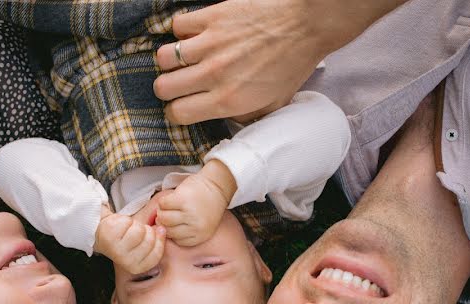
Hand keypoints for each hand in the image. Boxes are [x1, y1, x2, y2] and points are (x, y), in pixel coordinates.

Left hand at [94, 207, 165, 273]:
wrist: (103, 233)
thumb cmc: (126, 238)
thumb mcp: (143, 243)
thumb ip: (156, 239)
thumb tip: (163, 229)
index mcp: (137, 267)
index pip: (157, 253)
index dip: (159, 240)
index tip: (155, 231)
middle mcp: (127, 262)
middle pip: (149, 240)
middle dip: (146, 230)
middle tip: (137, 231)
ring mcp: (117, 251)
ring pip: (139, 230)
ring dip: (135, 225)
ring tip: (128, 229)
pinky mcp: (110, 238)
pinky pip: (128, 223)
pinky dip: (126, 220)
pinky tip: (119, 226)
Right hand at [154, 0, 404, 124]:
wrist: (307, 25)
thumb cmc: (293, 64)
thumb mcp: (274, 104)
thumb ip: (247, 117)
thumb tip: (228, 121)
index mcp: (228, 100)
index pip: (178, 113)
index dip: (177, 112)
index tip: (182, 107)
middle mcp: (214, 74)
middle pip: (163, 87)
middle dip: (168, 89)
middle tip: (180, 84)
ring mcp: (210, 44)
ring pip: (163, 57)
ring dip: (171, 60)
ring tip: (184, 59)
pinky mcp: (212, 17)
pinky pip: (178, 25)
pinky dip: (183, 30)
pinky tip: (195, 34)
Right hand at [155, 161, 235, 246]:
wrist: (216, 186)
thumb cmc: (205, 206)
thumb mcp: (200, 226)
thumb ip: (184, 232)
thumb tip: (157, 231)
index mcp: (201, 236)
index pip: (176, 240)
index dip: (173, 230)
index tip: (177, 222)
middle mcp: (196, 227)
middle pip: (167, 230)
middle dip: (165, 221)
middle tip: (171, 212)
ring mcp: (189, 213)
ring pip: (163, 217)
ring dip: (163, 211)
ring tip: (170, 206)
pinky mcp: (182, 199)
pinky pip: (162, 204)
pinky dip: (164, 201)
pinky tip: (172, 199)